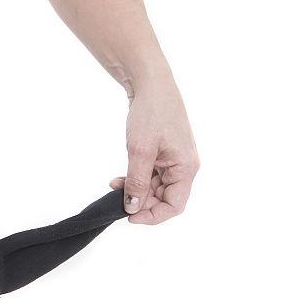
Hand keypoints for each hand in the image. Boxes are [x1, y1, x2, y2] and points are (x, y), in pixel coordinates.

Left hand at [109, 75, 198, 223]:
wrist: (149, 82)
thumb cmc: (151, 112)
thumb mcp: (140, 150)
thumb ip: (137, 182)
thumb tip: (133, 207)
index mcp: (186, 168)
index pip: (175, 206)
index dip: (153, 215)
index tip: (130, 217)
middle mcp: (184, 165)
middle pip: (165, 197)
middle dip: (141, 201)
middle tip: (117, 199)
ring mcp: (174, 158)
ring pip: (156, 186)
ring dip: (136, 189)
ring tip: (114, 185)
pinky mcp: (164, 151)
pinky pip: (152, 173)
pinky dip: (136, 177)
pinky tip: (119, 177)